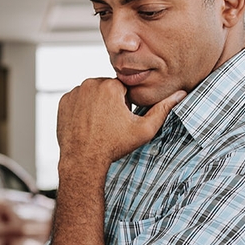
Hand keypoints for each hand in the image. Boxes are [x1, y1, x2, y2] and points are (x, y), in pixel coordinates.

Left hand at [57, 78, 184, 169]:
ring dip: (96, 105)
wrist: (83, 160)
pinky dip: (82, 109)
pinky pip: (77, 100)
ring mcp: (74, 93)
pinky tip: (86, 124)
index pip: (123, 88)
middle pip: (106, 89)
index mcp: (110, 86)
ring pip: (92, 94)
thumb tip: (181, 93)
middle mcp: (90, 84)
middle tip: (110, 124)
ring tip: (98, 125)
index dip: (125, 104)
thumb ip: (162, 109)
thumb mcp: (143, 130)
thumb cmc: (114, 146)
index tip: (121, 119)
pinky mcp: (63, 102)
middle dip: (110, 102)